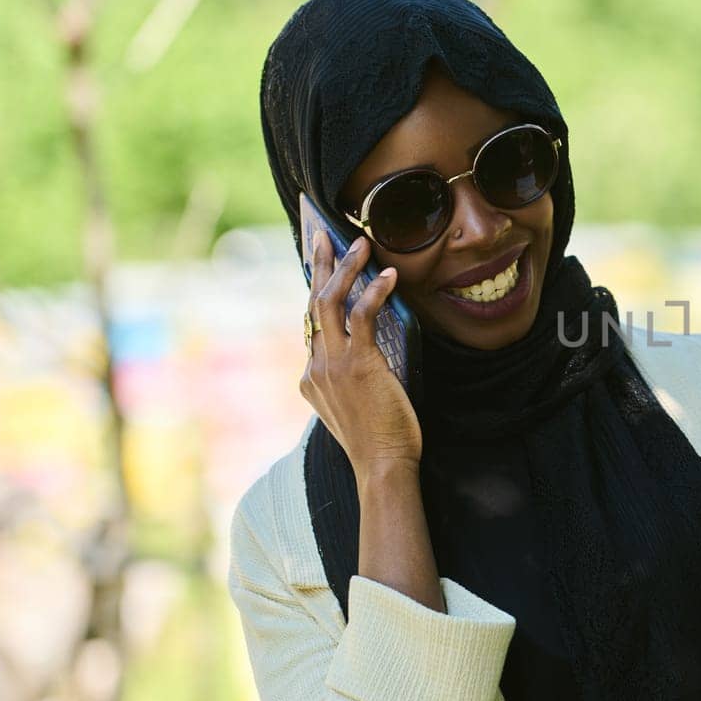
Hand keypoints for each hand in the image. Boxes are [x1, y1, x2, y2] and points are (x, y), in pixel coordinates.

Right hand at [300, 231, 422, 475]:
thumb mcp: (355, 403)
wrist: (381, 466)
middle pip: (312, 304)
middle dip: (318, 265)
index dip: (317, 291)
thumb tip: (370, 345)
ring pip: (330, 303)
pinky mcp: (356, 364)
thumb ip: (352, 375)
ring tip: (360, 244)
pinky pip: (362, 316)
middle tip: (323, 235)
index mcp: (310, 377)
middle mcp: (314, 367)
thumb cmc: (378, 438)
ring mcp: (331, 365)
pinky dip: (375, 292)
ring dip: (345, 268)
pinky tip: (390, 276)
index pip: (312, 323)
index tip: (321, 265)